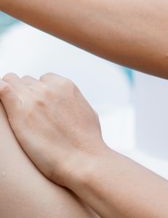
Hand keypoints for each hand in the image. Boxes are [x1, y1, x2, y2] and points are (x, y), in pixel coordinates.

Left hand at [0, 72, 107, 186]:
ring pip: (11, 83)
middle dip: (25, 95)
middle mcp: (49, 88)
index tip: (38, 107)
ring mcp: (34, 98)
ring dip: (11, 96)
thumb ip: (72, 102)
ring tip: (16, 117)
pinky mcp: (20, 111)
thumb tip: (66, 104)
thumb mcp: (86, 112)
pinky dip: (0, 93)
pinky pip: (1, 89)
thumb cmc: (87, 142)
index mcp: (66, 86)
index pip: (43, 79)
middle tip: (27, 116)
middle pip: (26, 81)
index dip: (39, 93)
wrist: (83, 159)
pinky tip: (2, 105)